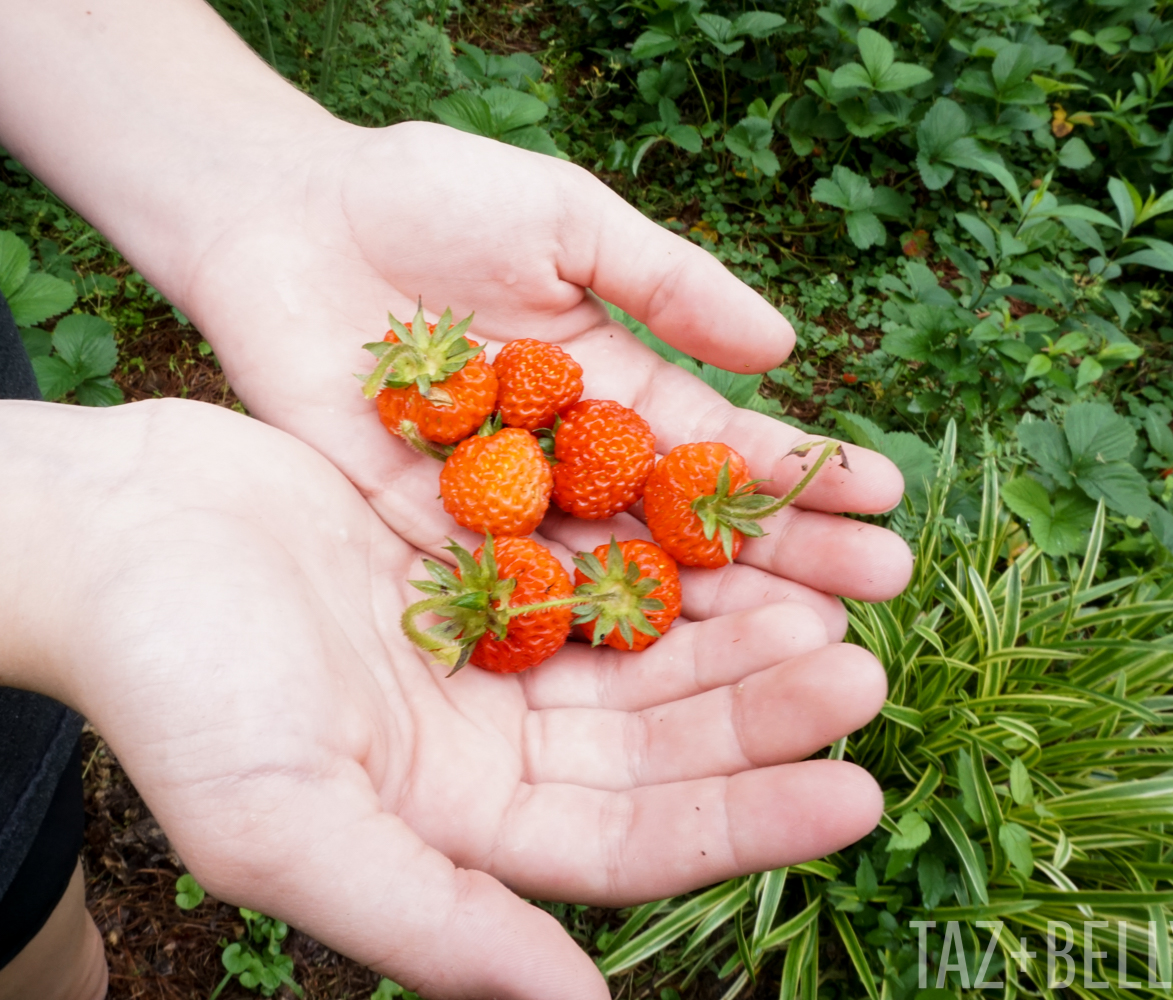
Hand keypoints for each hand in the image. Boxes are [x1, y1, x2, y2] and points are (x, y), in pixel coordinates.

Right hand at [59, 400, 888, 999]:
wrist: (105, 531)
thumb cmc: (174, 684)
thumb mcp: (288, 827)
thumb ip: (432, 923)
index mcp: (447, 825)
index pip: (624, 845)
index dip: (741, 824)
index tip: (856, 795)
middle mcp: (476, 748)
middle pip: (649, 747)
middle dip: (757, 720)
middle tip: (862, 675)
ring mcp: (475, 647)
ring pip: (635, 653)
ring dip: (729, 637)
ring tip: (828, 607)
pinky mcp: (466, 555)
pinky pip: (588, 560)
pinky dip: (661, 553)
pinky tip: (734, 532)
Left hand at [182, 122, 913, 636]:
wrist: (284, 217)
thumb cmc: (426, 196)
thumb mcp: (564, 219)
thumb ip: (664, 283)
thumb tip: (782, 348)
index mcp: (609, 383)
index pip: (720, 441)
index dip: (798, 471)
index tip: (887, 502)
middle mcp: (566, 461)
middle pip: (681, 526)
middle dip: (779, 560)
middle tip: (875, 598)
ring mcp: (499, 508)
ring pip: (609, 574)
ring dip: (700, 613)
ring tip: (795, 643)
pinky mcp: (422, 538)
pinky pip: (506, 588)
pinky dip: (574, 623)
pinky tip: (648, 658)